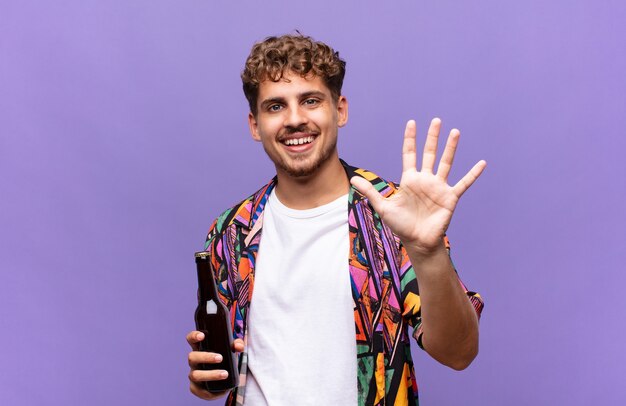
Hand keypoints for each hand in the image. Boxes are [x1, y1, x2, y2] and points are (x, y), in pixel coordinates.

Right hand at [186, 330, 243, 399]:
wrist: (224, 380)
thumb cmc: (226, 360)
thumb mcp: (232, 351)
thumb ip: (237, 345)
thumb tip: (239, 347)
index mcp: (200, 348)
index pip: (191, 339)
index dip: (194, 336)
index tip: (202, 336)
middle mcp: (194, 361)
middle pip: (192, 357)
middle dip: (206, 357)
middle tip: (220, 358)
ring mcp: (194, 374)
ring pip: (195, 374)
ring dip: (210, 374)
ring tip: (225, 374)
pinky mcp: (195, 388)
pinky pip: (198, 390)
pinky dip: (209, 391)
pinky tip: (220, 389)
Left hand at [350, 118, 485, 254]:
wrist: (417, 242)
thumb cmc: (401, 225)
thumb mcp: (383, 207)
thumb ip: (370, 192)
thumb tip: (352, 181)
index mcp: (410, 180)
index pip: (409, 154)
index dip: (410, 139)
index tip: (412, 123)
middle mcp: (425, 180)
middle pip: (429, 153)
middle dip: (432, 137)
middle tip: (436, 120)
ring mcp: (439, 187)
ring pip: (446, 163)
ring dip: (451, 148)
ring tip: (455, 132)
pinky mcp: (450, 197)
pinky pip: (463, 183)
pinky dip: (472, 174)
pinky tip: (482, 163)